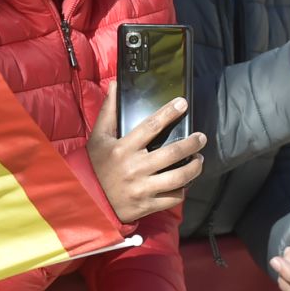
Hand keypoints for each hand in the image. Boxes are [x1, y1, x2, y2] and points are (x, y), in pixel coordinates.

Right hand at [87, 88, 205, 222]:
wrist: (88, 200)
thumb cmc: (95, 165)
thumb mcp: (98, 136)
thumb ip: (109, 111)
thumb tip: (115, 85)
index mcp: (123, 148)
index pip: (151, 126)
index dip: (169, 112)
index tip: (182, 104)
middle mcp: (134, 167)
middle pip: (172, 152)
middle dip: (192, 143)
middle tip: (201, 138)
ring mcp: (142, 188)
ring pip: (178, 177)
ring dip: (194, 167)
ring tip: (199, 159)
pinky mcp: (147, 205)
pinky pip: (173, 197)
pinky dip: (183, 189)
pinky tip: (186, 181)